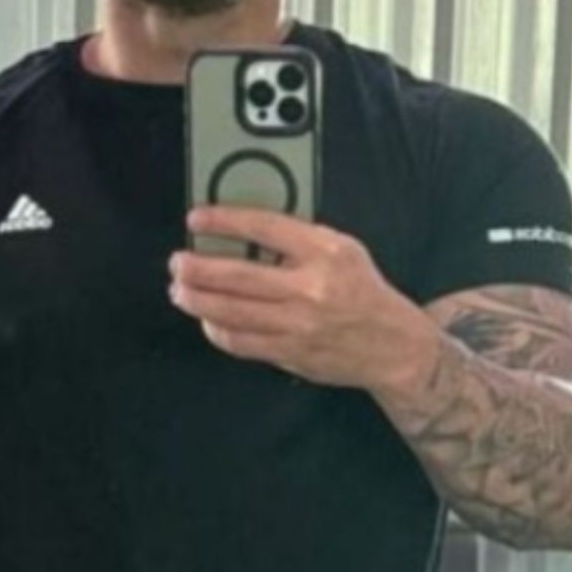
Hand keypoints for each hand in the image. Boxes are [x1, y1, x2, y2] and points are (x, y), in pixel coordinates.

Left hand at [169, 206, 436, 391]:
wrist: (394, 346)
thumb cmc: (363, 290)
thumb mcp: (343, 249)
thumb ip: (298, 241)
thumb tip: (242, 234)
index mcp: (326, 252)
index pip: (264, 228)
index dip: (224, 221)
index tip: (196, 218)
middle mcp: (311, 288)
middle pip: (239, 276)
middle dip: (198, 268)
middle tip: (177, 261)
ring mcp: (300, 325)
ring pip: (233, 313)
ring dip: (198, 300)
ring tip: (180, 290)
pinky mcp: (292, 354)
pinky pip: (241, 343)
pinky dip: (216, 330)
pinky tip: (206, 319)